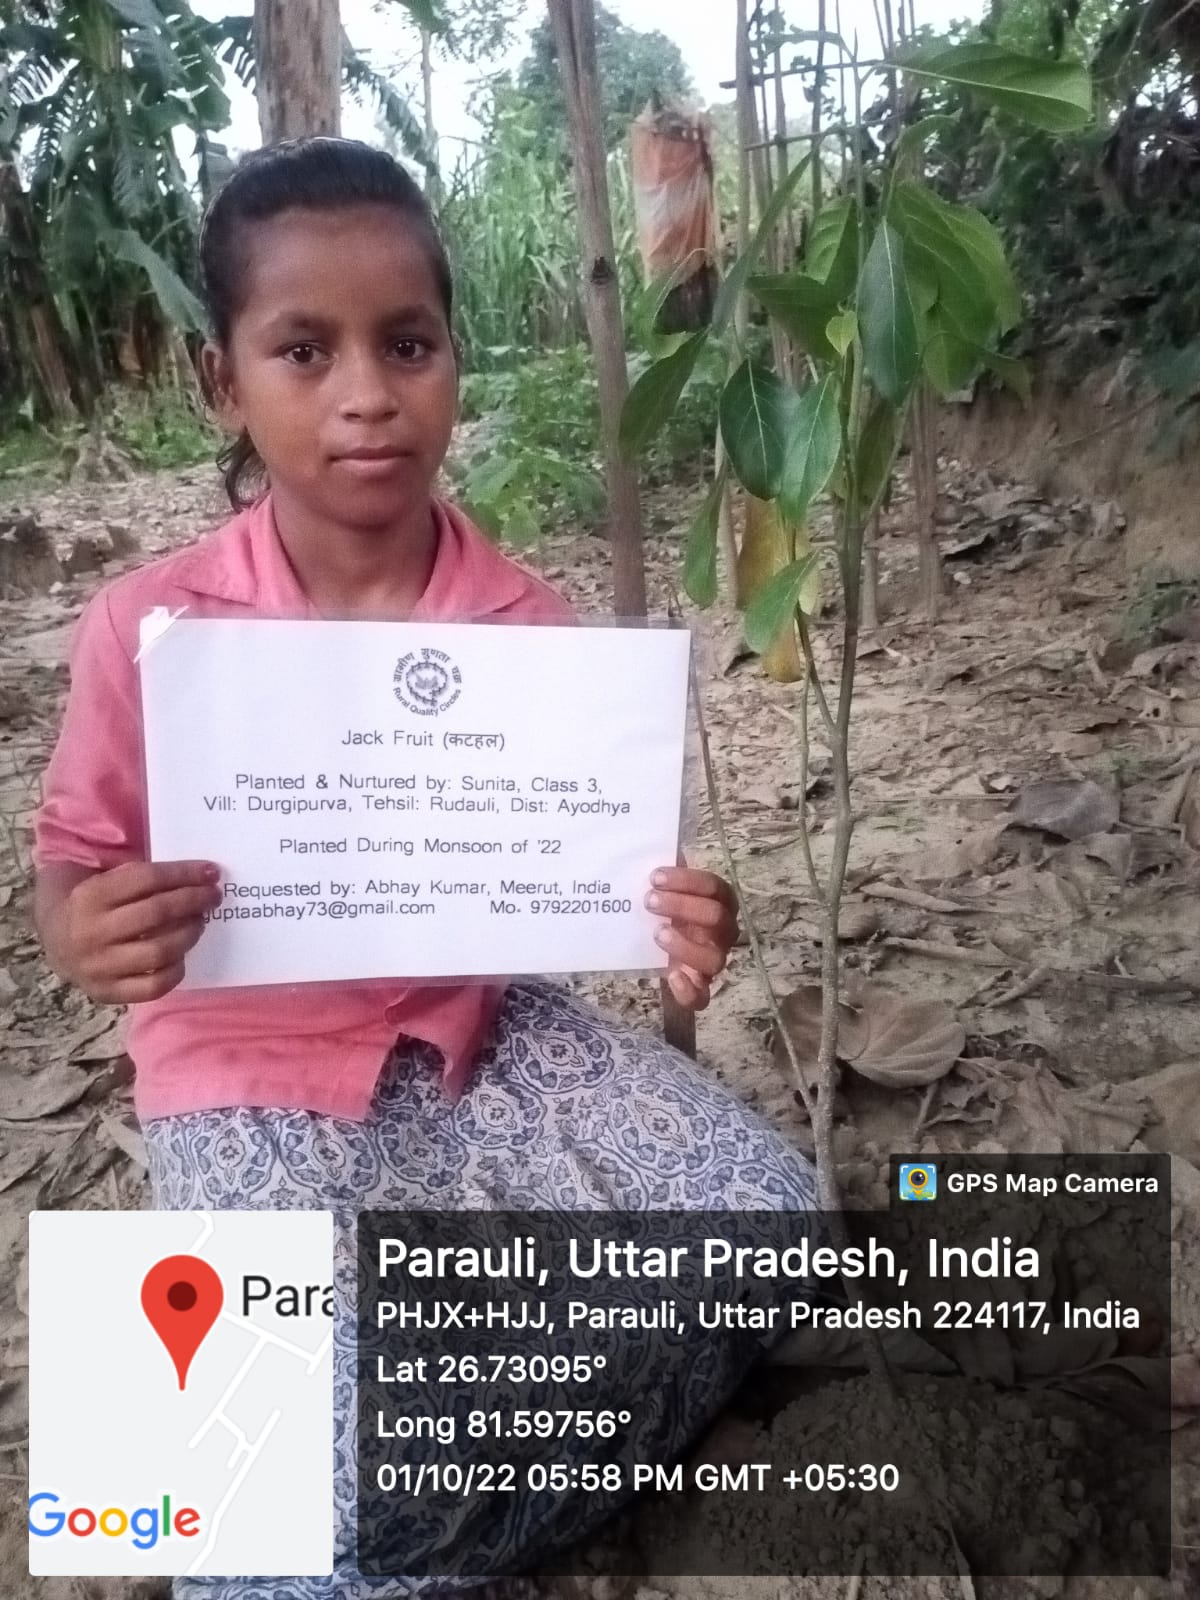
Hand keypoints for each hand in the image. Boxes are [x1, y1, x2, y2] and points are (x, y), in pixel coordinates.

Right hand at [52, 860, 221, 1004]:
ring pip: (159, 950)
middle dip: (193, 901)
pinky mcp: (107, 992)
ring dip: (189, 934)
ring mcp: (99, 966)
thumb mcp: (104, 882)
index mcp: (90, 895)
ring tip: (199, 924)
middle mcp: (92, 931)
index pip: (147, 879)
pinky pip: (153, 986)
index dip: (184, 874)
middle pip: (157, 913)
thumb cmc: (94, 907)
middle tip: (213, 897)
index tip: (210, 872)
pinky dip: (176, 970)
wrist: (56, 943)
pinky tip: (182, 956)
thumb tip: (199, 875)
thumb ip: (141, 879)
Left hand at [645, 865, 738, 1011]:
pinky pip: (703, 997)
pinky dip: (690, 991)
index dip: (688, 881)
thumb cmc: (664, 904)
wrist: (655, 940)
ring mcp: (712, 959)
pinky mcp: (698, 986)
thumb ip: (663, 868)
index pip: (715, 887)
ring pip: (715, 958)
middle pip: (717, 917)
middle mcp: (722, 930)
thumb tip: (646, 838)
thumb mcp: (664, 884)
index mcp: (718, 901)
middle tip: (649, 901)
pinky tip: (672, 977)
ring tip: (657, 934)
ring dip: (686, 945)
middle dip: (683, 906)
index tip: (655, 877)